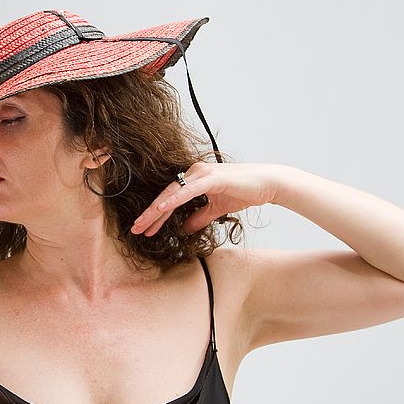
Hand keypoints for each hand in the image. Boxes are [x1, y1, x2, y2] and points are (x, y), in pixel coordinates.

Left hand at [130, 162, 287, 235]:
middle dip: (149, 215)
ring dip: (155, 210)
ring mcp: (201, 174)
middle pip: (165, 196)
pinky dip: (173, 200)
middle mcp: (194, 174)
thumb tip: (185, 229)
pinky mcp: (210, 178)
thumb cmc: (244, 192)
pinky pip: (187, 190)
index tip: (143, 230)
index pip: (169, 200)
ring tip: (142, 223)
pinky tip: (160, 209)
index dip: (155, 216)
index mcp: (193, 180)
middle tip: (135, 229)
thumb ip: (200, 217)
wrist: (268, 184)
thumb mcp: (216, 209)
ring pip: (172, 193)